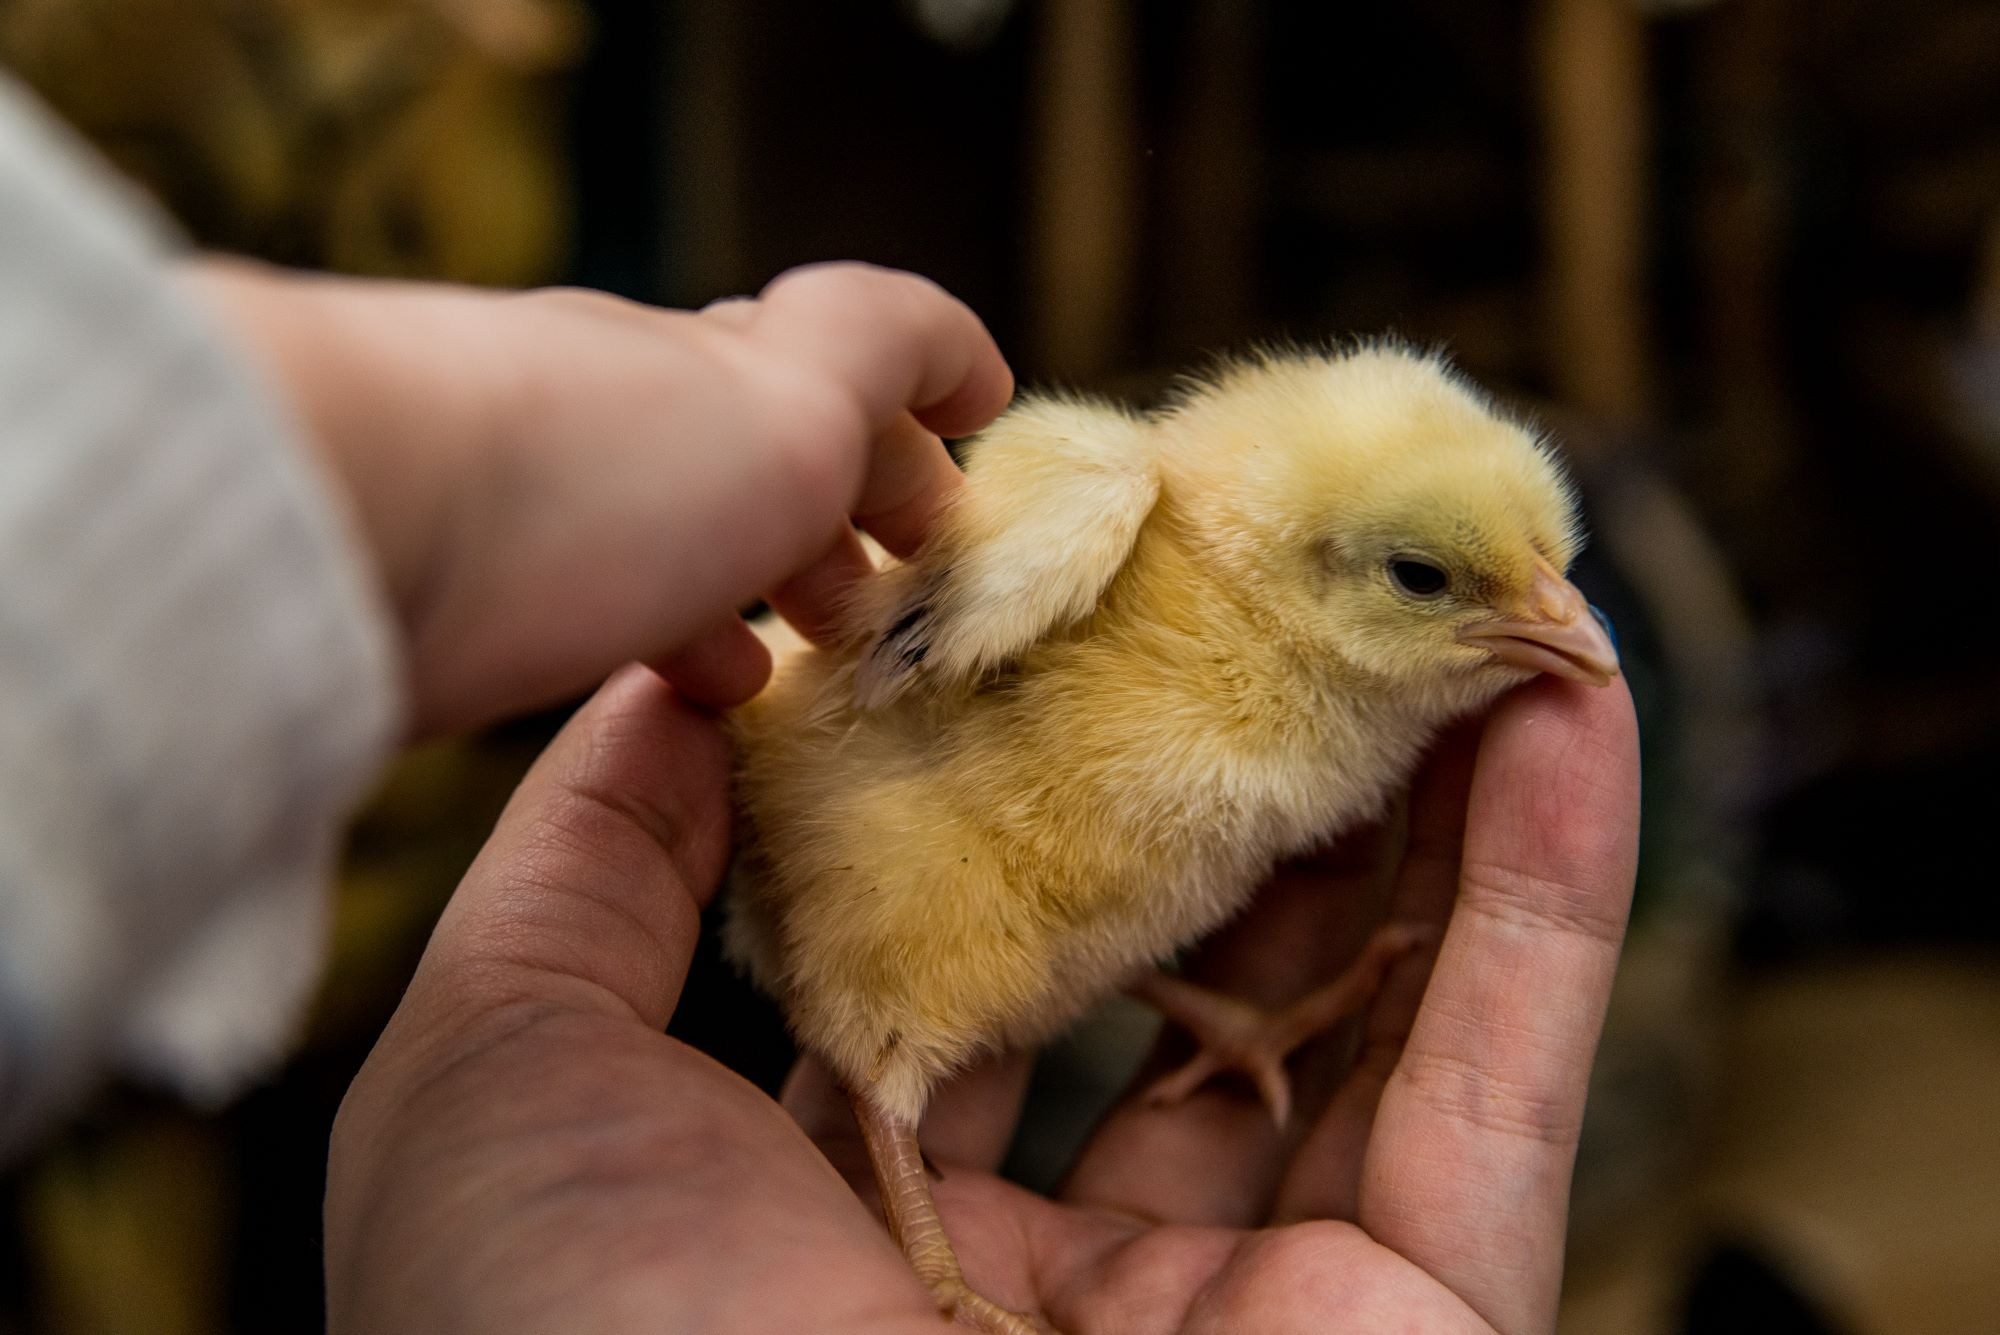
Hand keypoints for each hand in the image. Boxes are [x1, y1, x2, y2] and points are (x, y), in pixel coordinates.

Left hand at [182, 260, 1012, 733]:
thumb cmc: (595, 470)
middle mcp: (629, 414)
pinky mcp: (477, 589)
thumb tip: (954, 354)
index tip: (962, 483)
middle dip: (839, 516)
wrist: (345, 536)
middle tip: (895, 602)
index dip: (910, 420)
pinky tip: (688, 703)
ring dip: (756, 586)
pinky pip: (606, 603)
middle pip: (757, 450)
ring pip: (682, 533)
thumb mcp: (791, 397)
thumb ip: (884, 353)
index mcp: (713, 365)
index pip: (833, 361)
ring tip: (809, 670)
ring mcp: (548, 501)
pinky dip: (670, 643)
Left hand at [327, 667, 1638, 1332]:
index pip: (977, 950)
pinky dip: (1553, 893)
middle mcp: (1059, 1272)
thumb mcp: (507, 1077)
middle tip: (1291, 580)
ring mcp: (1253, 1314)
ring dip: (1426, 798)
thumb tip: (686, 685)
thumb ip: (589, 871)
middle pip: (1193, 967)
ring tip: (1451, 597)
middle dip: (1247, 770)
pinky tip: (1569, 703)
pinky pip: (1500, 1083)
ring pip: (1367, 1009)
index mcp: (856, 1210)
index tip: (1079, 603)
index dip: (1031, 770)